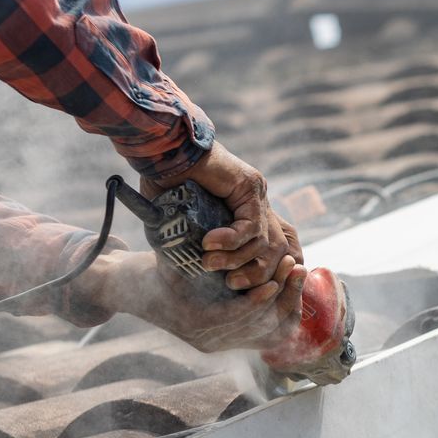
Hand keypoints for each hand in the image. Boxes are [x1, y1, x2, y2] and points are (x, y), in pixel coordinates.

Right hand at [74, 245, 305, 353]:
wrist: (132, 289)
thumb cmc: (151, 266)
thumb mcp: (170, 256)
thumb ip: (192, 251)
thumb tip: (222, 238)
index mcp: (194, 321)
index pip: (238, 316)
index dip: (262, 295)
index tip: (279, 273)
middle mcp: (208, 339)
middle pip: (259, 327)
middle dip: (283, 297)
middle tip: (298, 267)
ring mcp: (219, 343)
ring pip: (267, 333)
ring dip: (287, 304)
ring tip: (298, 275)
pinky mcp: (227, 341)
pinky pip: (265, 334)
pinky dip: (281, 312)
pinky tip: (292, 289)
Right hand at [142, 142, 300, 292]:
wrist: (160, 151)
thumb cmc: (164, 185)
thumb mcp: (183, 224)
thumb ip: (195, 245)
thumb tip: (198, 274)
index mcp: (247, 213)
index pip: (277, 248)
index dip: (268, 272)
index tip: (242, 286)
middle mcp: (257, 204)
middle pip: (276, 251)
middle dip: (256, 274)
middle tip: (230, 284)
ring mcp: (257, 194)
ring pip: (265, 242)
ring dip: (237, 259)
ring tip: (208, 262)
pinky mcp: (250, 186)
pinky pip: (251, 225)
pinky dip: (232, 241)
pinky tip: (209, 243)